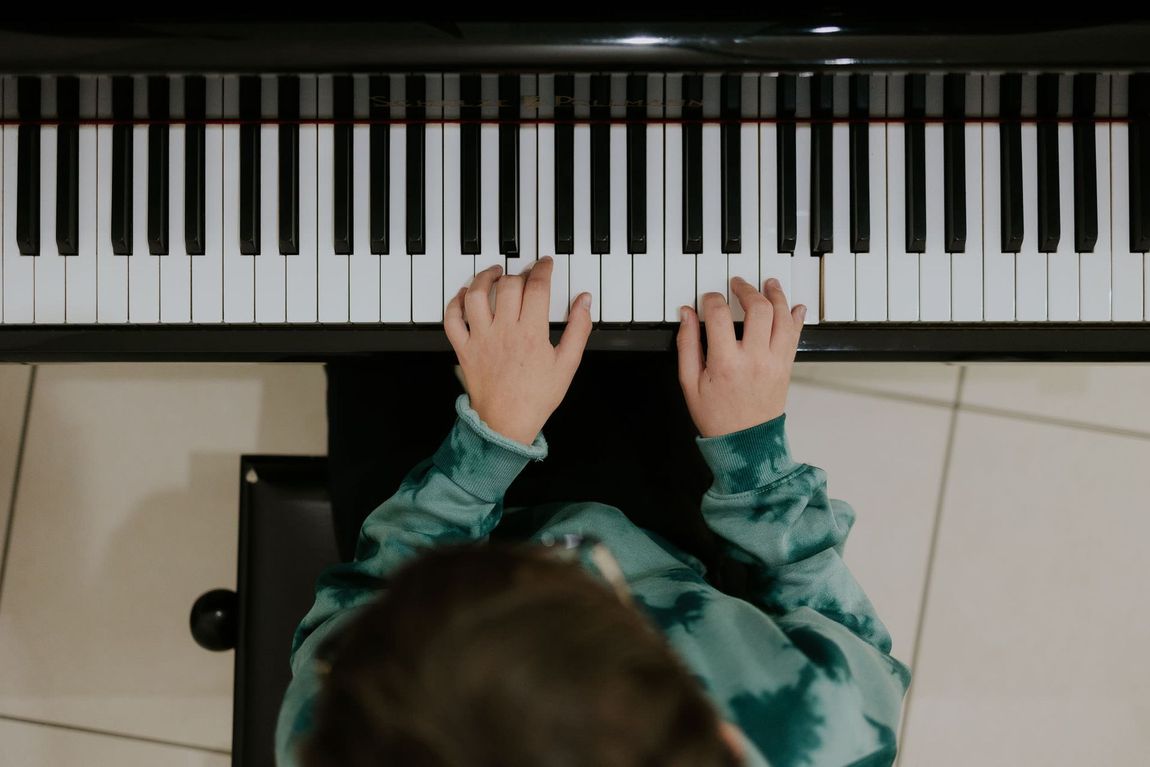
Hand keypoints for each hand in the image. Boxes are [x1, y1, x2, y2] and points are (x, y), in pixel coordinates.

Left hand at [444, 257, 592, 444]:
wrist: (506, 424)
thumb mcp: (568, 364)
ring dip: (484, 278)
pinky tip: (466, 294)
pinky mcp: (464, 349)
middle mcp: (503, 331)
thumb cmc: (537, 397)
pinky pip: (452, 319)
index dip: (543, 269)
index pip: (537, 287)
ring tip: (495, 273)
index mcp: (531, 333)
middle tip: (526, 274)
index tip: (546, 263)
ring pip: (476, 295)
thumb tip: (584, 301)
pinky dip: (455, 302)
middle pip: (508, 286)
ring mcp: (481, 339)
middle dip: (519, 273)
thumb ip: (579, 329)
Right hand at [676, 277, 805, 437]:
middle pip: (758, 308)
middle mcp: (754, 359)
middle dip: (747, 289)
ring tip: (770, 283)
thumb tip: (686, 315)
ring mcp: (774, 362)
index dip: (711, 300)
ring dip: (777, 295)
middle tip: (738, 284)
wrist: (746, 443)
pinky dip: (796, 317)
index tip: (708, 299)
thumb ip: (687, 345)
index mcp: (725, 363)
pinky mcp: (786, 367)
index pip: (719, 315)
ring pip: (782, 317)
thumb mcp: (690, 383)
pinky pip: (795, 335)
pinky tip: (794, 306)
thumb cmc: (717, 417)